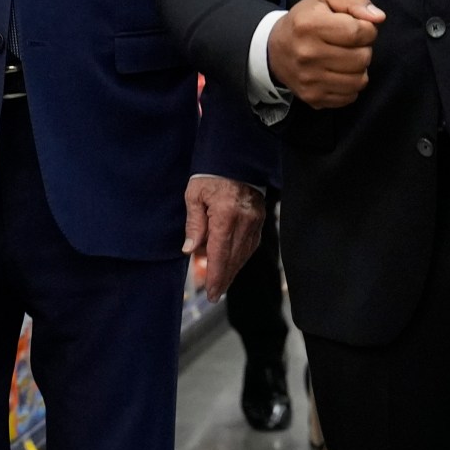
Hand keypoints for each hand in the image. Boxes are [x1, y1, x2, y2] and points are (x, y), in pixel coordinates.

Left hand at [184, 176, 265, 300]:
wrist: (236, 155)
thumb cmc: (211, 173)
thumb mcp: (195, 195)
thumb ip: (194, 223)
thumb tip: (190, 250)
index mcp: (226, 215)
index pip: (220, 253)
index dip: (216, 275)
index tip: (211, 292)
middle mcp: (245, 221)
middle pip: (234, 258)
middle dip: (224, 278)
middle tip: (214, 294)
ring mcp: (255, 220)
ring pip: (244, 253)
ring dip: (232, 270)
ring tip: (221, 282)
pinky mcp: (259, 218)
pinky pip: (251, 244)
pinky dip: (241, 256)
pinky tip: (232, 264)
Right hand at [269, 0, 385, 109]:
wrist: (275, 50)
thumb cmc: (306, 20)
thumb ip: (355, 1)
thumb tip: (379, 18)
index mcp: (310, 25)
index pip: (359, 32)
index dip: (368, 29)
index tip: (359, 28)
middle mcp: (307, 54)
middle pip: (362, 58)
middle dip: (363, 49)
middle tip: (350, 45)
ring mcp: (310, 80)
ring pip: (360, 80)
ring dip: (358, 69)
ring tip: (345, 58)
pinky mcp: (313, 98)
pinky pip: (350, 96)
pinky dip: (350, 85)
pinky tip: (338, 73)